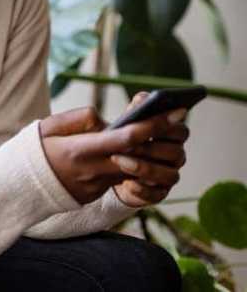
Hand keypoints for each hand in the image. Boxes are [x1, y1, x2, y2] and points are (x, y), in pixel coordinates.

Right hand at [39, 99, 184, 204]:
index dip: (151, 126)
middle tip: (178, 120)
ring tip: (157, 135)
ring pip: (133, 169)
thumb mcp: (47, 127)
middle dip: (161, 138)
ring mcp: (95, 185)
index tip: (171, 113)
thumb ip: (78, 119)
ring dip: (148, 153)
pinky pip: (118, 177)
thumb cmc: (31, 152)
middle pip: (138, 156)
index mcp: (79, 150)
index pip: (124, 139)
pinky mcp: (95, 194)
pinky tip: (132, 152)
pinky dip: (128, 165)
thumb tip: (104, 118)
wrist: (18, 187)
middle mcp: (92, 171)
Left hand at [111, 93, 190, 207]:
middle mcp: (175, 156)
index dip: (167, 127)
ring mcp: (168, 176)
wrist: (111, 169)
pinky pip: (157, 194)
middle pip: (176, 153)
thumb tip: (143, 98)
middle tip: (130, 144)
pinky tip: (126, 182)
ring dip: (145, 167)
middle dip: (152, 148)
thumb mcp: (127, 123)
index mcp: (171, 137)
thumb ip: (136, 110)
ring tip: (120, 161)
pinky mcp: (158, 194)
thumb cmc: (123, 140)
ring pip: (169, 175)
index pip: (181, 131)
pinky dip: (142, 189)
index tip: (149, 123)